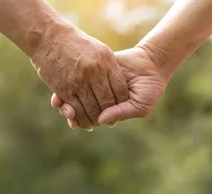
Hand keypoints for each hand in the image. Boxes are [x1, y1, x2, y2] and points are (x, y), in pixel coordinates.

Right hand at [31, 27, 128, 129]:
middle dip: (109, 114)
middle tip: (109, 122)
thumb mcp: (98, 49)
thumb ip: (109, 66)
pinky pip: (75, 108)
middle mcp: (94, 73)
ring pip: (92, 108)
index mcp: (106, 62)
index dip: (121, 102)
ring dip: (94, 119)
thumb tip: (117, 83)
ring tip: (94, 124)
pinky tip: (80, 121)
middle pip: (107, 102)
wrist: (49, 38)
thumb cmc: (74, 43)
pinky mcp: (64, 89)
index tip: (120, 108)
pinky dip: (79, 118)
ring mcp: (79, 81)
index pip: (120, 90)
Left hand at [52, 47, 167, 129]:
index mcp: (106, 110)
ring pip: (74, 93)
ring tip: (60, 103)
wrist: (152, 63)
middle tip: (67, 112)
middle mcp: (97, 98)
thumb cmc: (149, 89)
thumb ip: (121, 113)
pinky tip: (61, 86)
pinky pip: (77, 76)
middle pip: (77, 108)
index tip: (73, 122)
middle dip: (69, 112)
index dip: (79, 121)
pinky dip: (67, 82)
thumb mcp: (139, 105)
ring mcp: (94, 83)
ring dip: (65, 99)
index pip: (88, 119)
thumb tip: (101, 120)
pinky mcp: (93, 69)